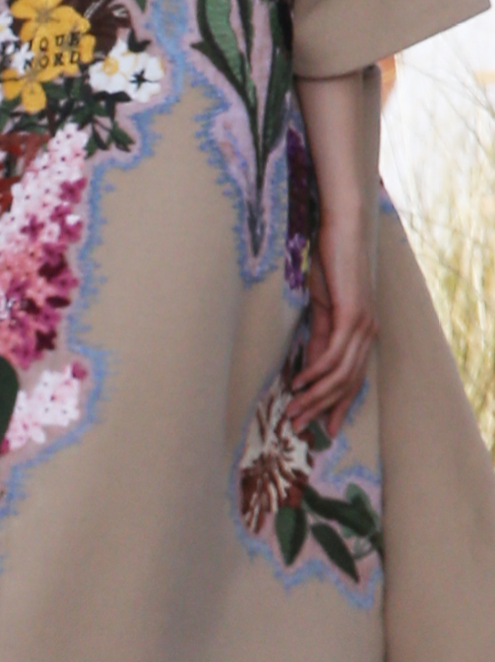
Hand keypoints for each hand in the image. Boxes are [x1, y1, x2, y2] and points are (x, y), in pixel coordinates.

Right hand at [290, 217, 377, 436]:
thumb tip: (311, 367)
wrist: (341, 231)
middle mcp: (369, 332)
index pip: (354, 380)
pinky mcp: (351, 315)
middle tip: (299, 427)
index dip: (339, 406)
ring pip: (341, 374)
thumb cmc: (331, 263)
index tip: (325, 429)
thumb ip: (319, 337)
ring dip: (315, 396)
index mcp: (363, 332)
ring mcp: (363, 324)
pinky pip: (334, 353)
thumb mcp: (322, 307)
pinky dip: (316, 372)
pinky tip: (299, 383)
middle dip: (322, 408)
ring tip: (293, 410)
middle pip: (348, 383)